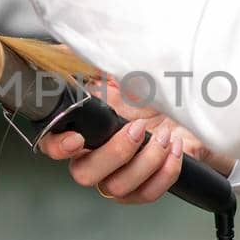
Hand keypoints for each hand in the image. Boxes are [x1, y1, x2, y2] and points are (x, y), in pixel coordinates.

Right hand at [38, 76, 232, 204]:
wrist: (188, 112)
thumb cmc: (151, 92)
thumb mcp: (119, 69)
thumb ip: (87, 59)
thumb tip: (63, 46)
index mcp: (83, 130)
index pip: (52, 147)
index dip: (58, 147)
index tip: (77, 138)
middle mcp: (96, 158)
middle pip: (85, 174)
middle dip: (114, 153)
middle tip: (137, 128)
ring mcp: (119, 177)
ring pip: (118, 187)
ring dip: (144, 162)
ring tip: (163, 136)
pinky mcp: (145, 188)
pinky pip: (148, 194)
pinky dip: (164, 172)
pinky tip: (174, 148)